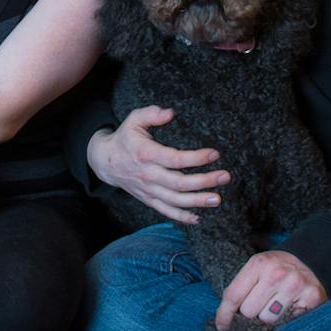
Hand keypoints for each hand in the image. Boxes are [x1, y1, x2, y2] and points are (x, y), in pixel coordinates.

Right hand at [88, 106, 231, 224]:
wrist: (105, 161)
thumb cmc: (125, 138)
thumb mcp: (134, 120)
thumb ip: (151, 114)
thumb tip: (170, 113)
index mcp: (146, 154)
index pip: (174, 159)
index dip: (196, 158)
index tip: (214, 154)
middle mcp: (148, 175)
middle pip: (179, 183)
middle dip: (204, 181)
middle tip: (225, 176)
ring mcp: (148, 190)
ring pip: (175, 200)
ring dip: (198, 201)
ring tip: (218, 199)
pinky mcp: (148, 199)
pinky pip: (166, 211)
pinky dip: (181, 217)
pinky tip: (198, 218)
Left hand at [215, 250, 325, 330]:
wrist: (312, 260)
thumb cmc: (278, 269)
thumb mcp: (258, 269)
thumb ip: (241, 289)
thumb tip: (224, 320)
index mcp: (259, 263)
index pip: (234, 295)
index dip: (225, 315)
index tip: (222, 327)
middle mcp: (277, 273)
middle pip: (249, 311)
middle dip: (252, 312)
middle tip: (262, 302)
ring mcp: (295, 285)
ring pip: (268, 320)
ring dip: (269, 317)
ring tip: (277, 304)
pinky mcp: (312, 298)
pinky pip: (288, 323)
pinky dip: (286, 320)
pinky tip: (290, 308)